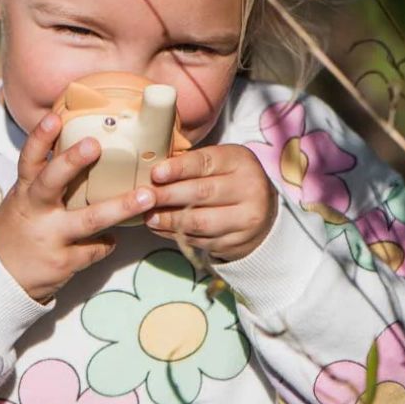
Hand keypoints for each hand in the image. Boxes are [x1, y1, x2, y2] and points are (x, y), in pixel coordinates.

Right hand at [0, 113, 156, 302]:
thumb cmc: (19, 230)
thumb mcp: (23, 201)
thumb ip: (46, 180)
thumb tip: (82, 148)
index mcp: (25, 192)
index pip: (29, 159)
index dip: (40, 137)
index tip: (55, 117)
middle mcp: (35, 211)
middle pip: (51, 181)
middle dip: (72, 162)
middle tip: (95, 144)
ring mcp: (50, 237)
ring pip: (88, 220)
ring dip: (120, 207)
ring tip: (147, 196)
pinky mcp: (64, 262)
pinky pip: (97, 248)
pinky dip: (108, 242)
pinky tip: (111, 239)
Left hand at [145, 144, 276, 261]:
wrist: (261, 212)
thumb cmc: (229, 180)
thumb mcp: (219, 162)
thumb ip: (191, 163)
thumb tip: (151, 171)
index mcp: (240, 161)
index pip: (205, 163)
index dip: (178, 169)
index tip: (155, 173)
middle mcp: (248, 188)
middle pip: (201, 193)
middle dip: (167, 195)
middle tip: (144, 197)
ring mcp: (245, 218)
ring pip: (200, 221)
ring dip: (169, 220)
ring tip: (149, 216)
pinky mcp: (236, 242)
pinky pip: (201, 240)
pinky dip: (177, 235)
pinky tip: (162, 228)